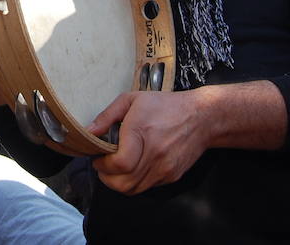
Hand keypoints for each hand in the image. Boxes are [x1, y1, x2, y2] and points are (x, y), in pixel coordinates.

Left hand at [87, 81, 286, 194]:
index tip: (97, 158)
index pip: (119, 164)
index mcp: (142, 133)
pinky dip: (135, 182)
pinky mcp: (172, 176)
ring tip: (115, 168)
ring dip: (119, 183)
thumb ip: (107, 116)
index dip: (103, 166)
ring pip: (134, 190)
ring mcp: (165, 168)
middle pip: (123, 183)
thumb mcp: (131, 100)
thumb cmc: (164, 105)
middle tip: (102, 166)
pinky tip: (133, 167)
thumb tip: (88, 132)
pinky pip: (147, 187)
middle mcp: (155, 155)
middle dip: (106, 178)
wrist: (202, 117)